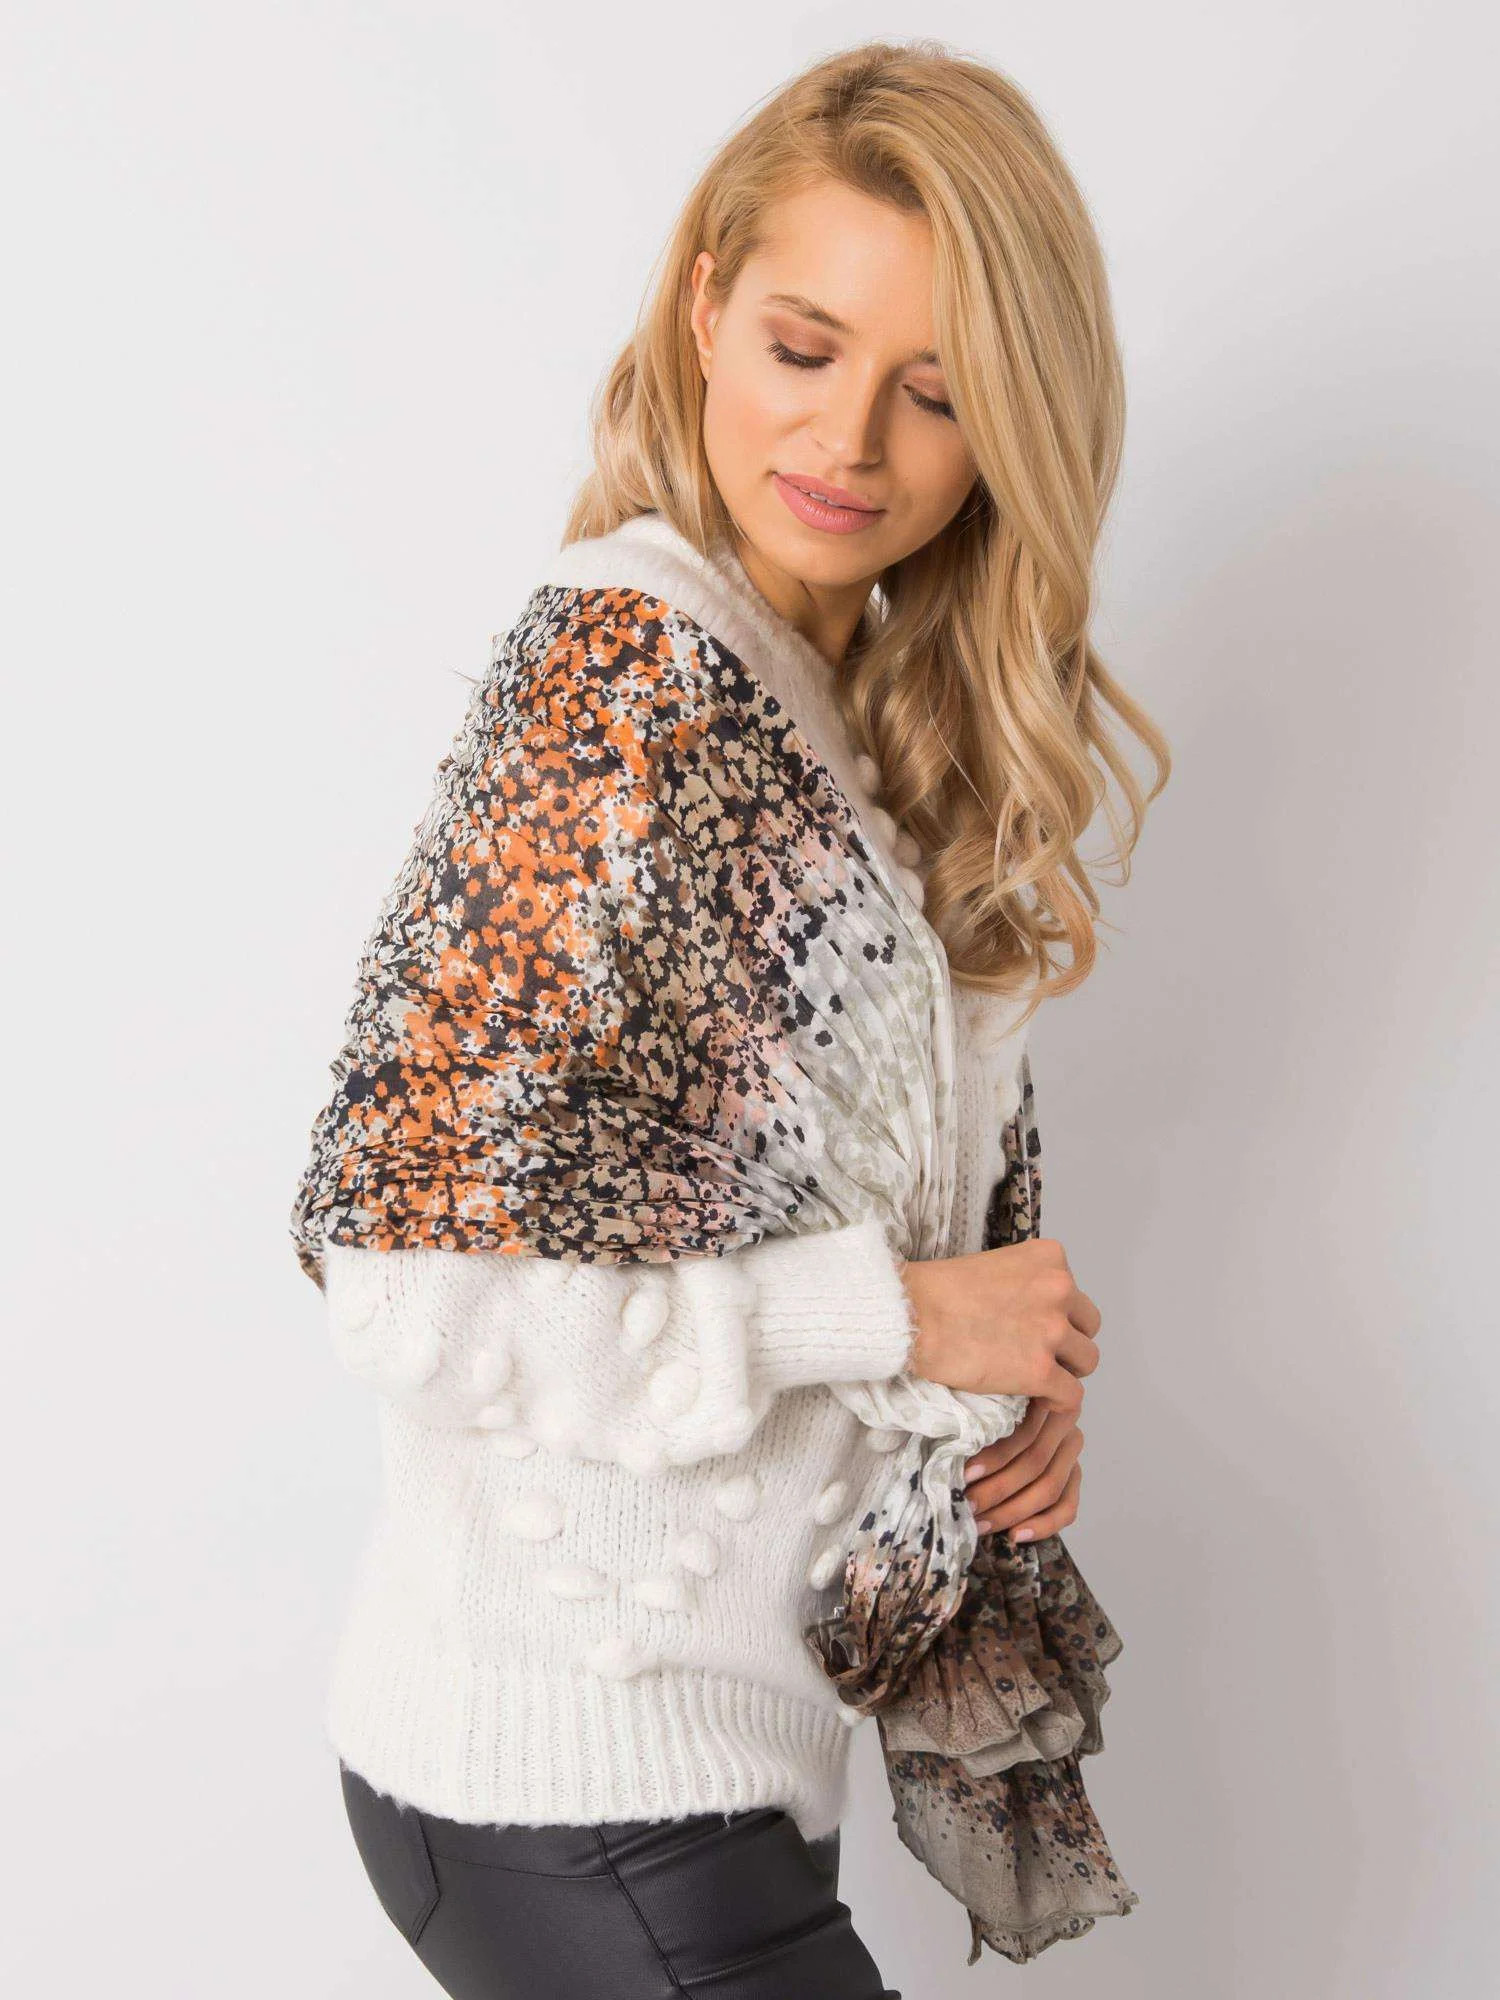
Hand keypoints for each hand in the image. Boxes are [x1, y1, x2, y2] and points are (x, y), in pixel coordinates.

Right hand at [898, 1237, 1100, 1410]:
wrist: (911, 1315)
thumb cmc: (938, 1290)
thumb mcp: (995, 1265)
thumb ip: (1026, 1282)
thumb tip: (1036, 1310)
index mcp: (1050, 1258)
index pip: (1075, 1294)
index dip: (1056, 1314)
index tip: (1031, 1326)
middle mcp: (1060, 1289)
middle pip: (1088, 1326)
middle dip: (1067, 1342)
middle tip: (1036, 1352)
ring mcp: (1052, 1331)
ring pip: (1087, 1361)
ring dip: (1065, 1370)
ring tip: (1035, 1376)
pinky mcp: (1039, 1371)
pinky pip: (1071, 1395)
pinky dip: (1057, 1402)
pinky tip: (1037, 1399)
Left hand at [961, 1396, 1083, 1544]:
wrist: (1005, 1427)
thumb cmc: (985, 1417)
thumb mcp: (983, 1408)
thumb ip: (979, 1424)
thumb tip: (954, 1454)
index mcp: (1046, 1401)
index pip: (1024, 1435)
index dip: (994, 1457)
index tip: (964, 1475)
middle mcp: (1066, 1426)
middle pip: (1034, 1464)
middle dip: (996, 1490)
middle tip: (968, 1506)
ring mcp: (1072, 1454)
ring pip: (1049, 1489)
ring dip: (1011, 1511)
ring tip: (981, 1524)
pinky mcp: (1074, 1480)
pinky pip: (1067, 1509)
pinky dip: (1042, 1525)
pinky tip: (1016, 1535)